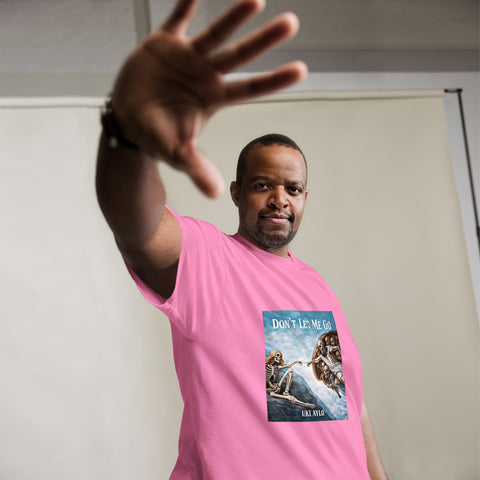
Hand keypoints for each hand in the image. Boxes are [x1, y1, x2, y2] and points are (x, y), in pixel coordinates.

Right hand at [111, 0, 306, 196]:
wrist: (128, 120)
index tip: (302, 70)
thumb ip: (197, 168)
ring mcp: (187, 57)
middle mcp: (206, 75)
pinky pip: (177, 18)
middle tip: (292, 24)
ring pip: (215, 33)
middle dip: (264, 41)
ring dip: (234, 16)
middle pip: (240, 56)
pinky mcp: (163, 43)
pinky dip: (186, 4)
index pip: (250, 89)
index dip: (274, 80)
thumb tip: (216, 194)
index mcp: (213, 98)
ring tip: (256, 0)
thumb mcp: (177, 154)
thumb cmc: (157, 136)